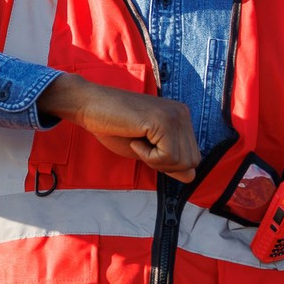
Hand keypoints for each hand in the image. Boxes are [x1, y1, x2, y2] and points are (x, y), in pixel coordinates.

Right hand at [36, 73, 199, 180]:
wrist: (90, 107)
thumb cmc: (113, 127)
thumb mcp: (147, 149)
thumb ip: (170, 161)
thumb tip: (191, 177)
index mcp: (181, 118)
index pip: (193, 157)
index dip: (169, 164)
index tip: (147, 148)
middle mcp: (183, 114)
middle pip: (192, 161)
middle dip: (165, 164)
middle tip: (142, 147)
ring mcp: (175, 116)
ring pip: (182, 161)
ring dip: (156, 160)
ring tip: (138, 142)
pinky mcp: (163, 121)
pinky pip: (168, 156)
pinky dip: (148, 156)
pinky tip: (135, 140)